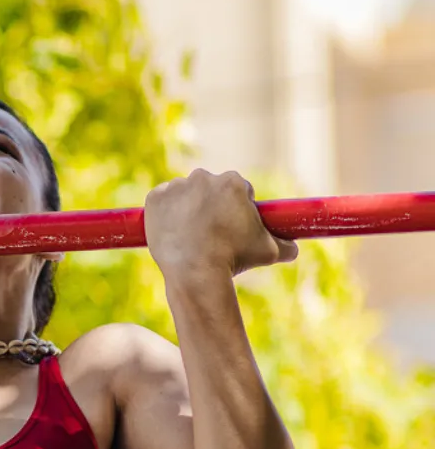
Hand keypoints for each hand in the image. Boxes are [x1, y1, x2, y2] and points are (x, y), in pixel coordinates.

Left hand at [144, 170, 297, 286]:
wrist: (196, 271)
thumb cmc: (234, 259)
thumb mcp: (269, 252)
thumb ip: (286, 245)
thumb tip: (294, 247)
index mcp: (233, 182)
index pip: (236, 190)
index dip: (235, 209)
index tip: (230, 225)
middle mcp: (204, 177)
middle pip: (208, 190)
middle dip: (209, 206)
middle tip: (208, 232)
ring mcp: (177, 186)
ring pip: (183, 194)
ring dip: (185, 207)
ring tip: (188, 234)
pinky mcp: (154, 198)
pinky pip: (160, 200)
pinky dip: (162, 211)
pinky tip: (169, 228)